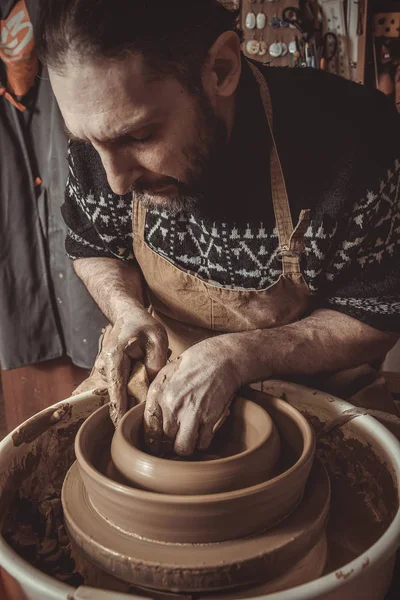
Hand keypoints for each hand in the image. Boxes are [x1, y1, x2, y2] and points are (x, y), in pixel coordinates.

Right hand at [74, 311, 167, 425]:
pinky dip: (132, 386)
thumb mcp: (157, 339)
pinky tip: (142, 375)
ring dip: (135, 392)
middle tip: (152, 404)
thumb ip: (156, 362)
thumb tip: (152, 387)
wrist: (127, 315)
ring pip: (121, 391)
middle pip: (119, 395)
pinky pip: (122, 386)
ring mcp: (105, 371)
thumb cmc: (143, 326)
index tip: (121, 430)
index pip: (116, 391)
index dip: (120, 411)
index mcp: (114, 358)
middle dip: (134, 402)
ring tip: (148, 377)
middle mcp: (104, 367)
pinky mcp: (109, 374)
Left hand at [144, 337, 241, 455]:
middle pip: (165, 442)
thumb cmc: (194, 363)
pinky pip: (203, 443)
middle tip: (175, 439)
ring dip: (185, 446)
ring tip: (188, 438)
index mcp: (159, 394)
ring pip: (183, 448)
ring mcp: (192, 413)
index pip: (149, 430)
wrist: (222, 358)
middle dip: (169, 443)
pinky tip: (202, 431)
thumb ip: (156, 395)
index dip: (153, 442)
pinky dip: (202, 441)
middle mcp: (173, 405)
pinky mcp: (210, 418)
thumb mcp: (167, 373)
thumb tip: (149, 417)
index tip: (157, 444)